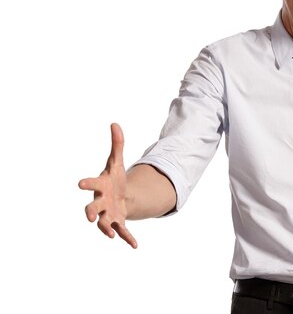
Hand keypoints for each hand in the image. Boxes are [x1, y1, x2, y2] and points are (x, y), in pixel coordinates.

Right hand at [78, 123, 137, 247]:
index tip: (79, 184)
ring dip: (106, 229)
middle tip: (89, 217)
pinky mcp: (117, 223)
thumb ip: (117, 144)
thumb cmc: (114, 179)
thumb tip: (115, 124)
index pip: (92, 184)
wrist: (119, 196)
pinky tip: (135, 245)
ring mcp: (107, 214)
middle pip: (92, 207)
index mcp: (100, 186)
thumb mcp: (117, 162)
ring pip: (104, 223)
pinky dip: (127, 238)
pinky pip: (122, 232)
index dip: (87, 183)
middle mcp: (101, 202)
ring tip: (110, 236)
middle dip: (90, 211)